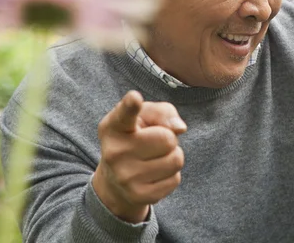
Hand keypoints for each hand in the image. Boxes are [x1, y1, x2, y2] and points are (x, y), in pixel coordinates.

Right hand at [92, 90, 186, 222]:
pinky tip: (154, 174)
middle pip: (168, 139)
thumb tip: (179, 127)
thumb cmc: (137, 137)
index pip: (124, 114)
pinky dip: (171, 175)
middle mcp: (114, 152)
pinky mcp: (138, 196)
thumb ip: (163, 112)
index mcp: (114, 127)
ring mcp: (125, 177)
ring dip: (172, 157)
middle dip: (169, 139)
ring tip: (155, 158)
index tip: (134, 98)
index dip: (130, 105)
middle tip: (154, 144)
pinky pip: (175, 180)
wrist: (116, 181)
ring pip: (176, 160)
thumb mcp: (145, 117)